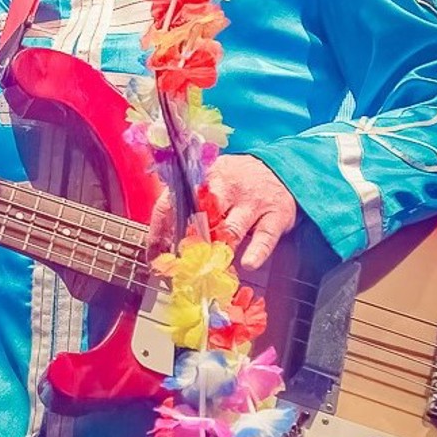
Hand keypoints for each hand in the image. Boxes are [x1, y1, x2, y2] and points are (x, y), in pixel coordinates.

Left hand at [148, 155, 297, 276]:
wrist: (282, 167)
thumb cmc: (238, 182)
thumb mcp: (212, 182)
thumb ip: (189, 206)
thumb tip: (162, 243)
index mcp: (205, 178)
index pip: (174, 201)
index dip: (160, 229)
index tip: (154, 255)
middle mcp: (228, 187)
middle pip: (203, 214)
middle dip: (190, 240)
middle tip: (181, 263)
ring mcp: (253, 201)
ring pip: (232, 228)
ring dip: (219, 250)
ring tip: (210, 269)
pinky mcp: (277, 214)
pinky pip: (265, 236)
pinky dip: (257, 251)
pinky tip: (248, 263)